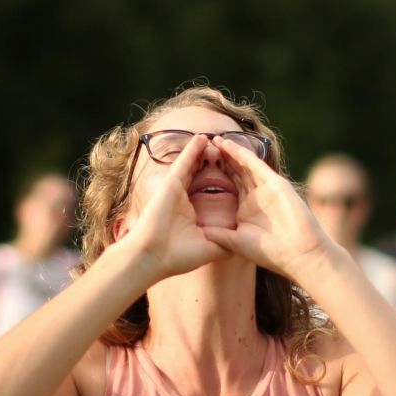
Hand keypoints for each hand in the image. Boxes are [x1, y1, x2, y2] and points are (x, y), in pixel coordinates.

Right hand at [121, 134, 231, 280]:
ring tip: (213, 139)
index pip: (209, 192)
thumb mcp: (210, 249)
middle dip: (213, 163)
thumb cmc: (178, 257)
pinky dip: (192, 150)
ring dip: (202, 152)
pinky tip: (201, 138)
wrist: (154, 257)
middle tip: (224, 151)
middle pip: (201, 175)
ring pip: (192, 165)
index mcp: (192, 213)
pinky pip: (184, 163)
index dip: (222, 182)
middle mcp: (184, 200)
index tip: (234, 173)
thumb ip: (225, 242)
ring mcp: (177, 190)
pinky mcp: (171, 184)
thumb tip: (241, 243)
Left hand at [202, 136, 330, 279]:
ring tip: (215, 140)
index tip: (197, 167)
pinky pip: (256, 165)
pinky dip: (243, 154)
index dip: (214, 176)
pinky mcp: (276, 183)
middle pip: (235, 172)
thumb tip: (198, 230)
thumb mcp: (236, 242)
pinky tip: (229, 146)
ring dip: (230, 152)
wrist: (298, 254)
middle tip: (204, 146)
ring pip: (244, 165)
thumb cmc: (269, 252)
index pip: (228, 187)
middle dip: (221, 159)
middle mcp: (255, 196)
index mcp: (246, 209)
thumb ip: (219, 234)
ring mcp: (266, 188)